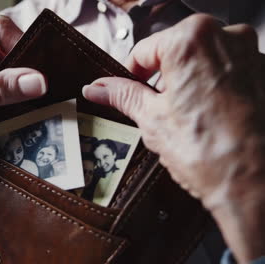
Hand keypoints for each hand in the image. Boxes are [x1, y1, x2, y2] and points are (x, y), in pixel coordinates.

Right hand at [83, 14, 264, 262]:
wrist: (254, 183)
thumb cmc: (209, 153)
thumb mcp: (151, 119)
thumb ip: (123, 95)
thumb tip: (98, 88)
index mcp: (191, 40)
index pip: (144, 50)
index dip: (129, 74)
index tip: (126, 89)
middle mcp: (227, 38)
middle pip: (174, 51)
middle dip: (160, 78)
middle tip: (154, 108)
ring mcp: (251, 55)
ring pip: (201, 61)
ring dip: (186, 82)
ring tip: (183, 116)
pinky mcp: (264, 74)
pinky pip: (227, 71)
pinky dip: (212, 87)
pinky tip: (207, 114)